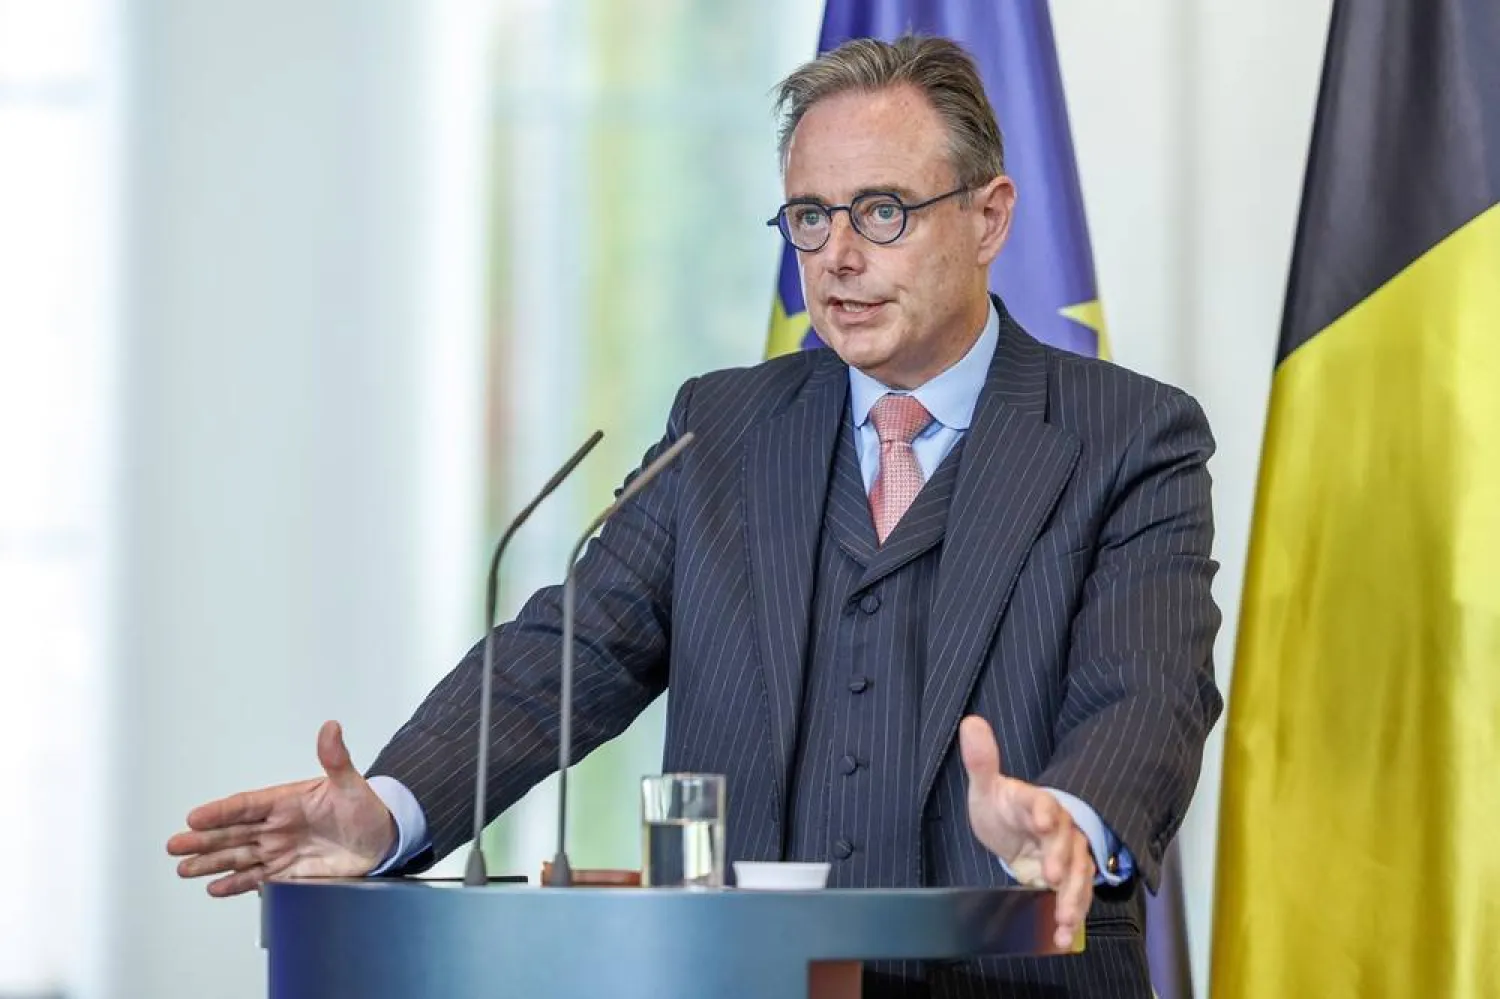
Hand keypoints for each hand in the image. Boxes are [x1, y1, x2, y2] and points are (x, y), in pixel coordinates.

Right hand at [166, 720, 396, 896]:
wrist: (382, 841)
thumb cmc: (366, 809)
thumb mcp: (352, 784)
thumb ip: (336, 759)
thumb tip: (331, 728)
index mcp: (287, 801)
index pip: (246, 805)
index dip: (221, 812)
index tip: (196, 817)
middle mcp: (277, 826)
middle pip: (233, 833)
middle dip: (203, 840)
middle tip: (175, 846)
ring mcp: (280, 850)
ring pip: (237, 857)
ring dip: (210, 863)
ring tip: (184, 868)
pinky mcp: (288, 873)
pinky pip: (255, 879)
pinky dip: (235, 884)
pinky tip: (215, 887)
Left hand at [959, 715, 1093, 950]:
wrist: (1018, 831)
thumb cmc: (1004, 808)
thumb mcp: (988, 787)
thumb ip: (981, 761)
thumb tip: (971, 723)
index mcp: (1037, 803)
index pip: (1043, 803)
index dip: (1044, 811)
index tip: (1041, 819)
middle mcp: (1059, 829)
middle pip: (1066, 842)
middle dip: (1061, 859)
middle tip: (1052, 875)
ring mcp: (1067, 856)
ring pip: (1078, 874)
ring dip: (1073, 896)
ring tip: (1065, 916)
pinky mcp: (1068, 880)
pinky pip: (1076, 898)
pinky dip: (1071, 918)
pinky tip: (1064, 935)